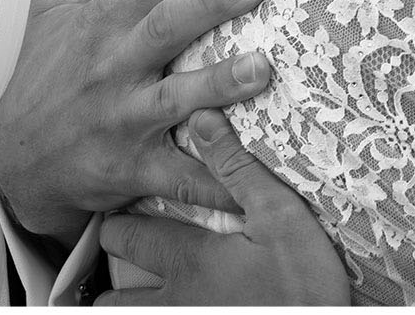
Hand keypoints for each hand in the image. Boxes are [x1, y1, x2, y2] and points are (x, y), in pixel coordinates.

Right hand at [0, 0, 272, 246]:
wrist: (13, 164)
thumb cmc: (44, 74)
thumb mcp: (52, 3)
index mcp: (104, 22)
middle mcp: (116, 66)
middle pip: (168, 27)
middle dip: (213, 1)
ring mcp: (123, 119)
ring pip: (176, 100)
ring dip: (219, 86)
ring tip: (263, 68)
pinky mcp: (131, 169)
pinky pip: (178, 176)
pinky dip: (212, 179)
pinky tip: (249, 181)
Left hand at [97, 109, 347, 304]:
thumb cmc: (302, 280)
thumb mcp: (280, 215)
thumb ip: (237, 169)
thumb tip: (201, 119)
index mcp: (189, 259)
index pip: (126, 239)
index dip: (114, 227)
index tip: (114, 216)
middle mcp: (177, 301)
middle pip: (113, 297)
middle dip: (112, 276)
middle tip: (123, 253)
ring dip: (128, 306)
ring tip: (138, 294)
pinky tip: (183, 309)